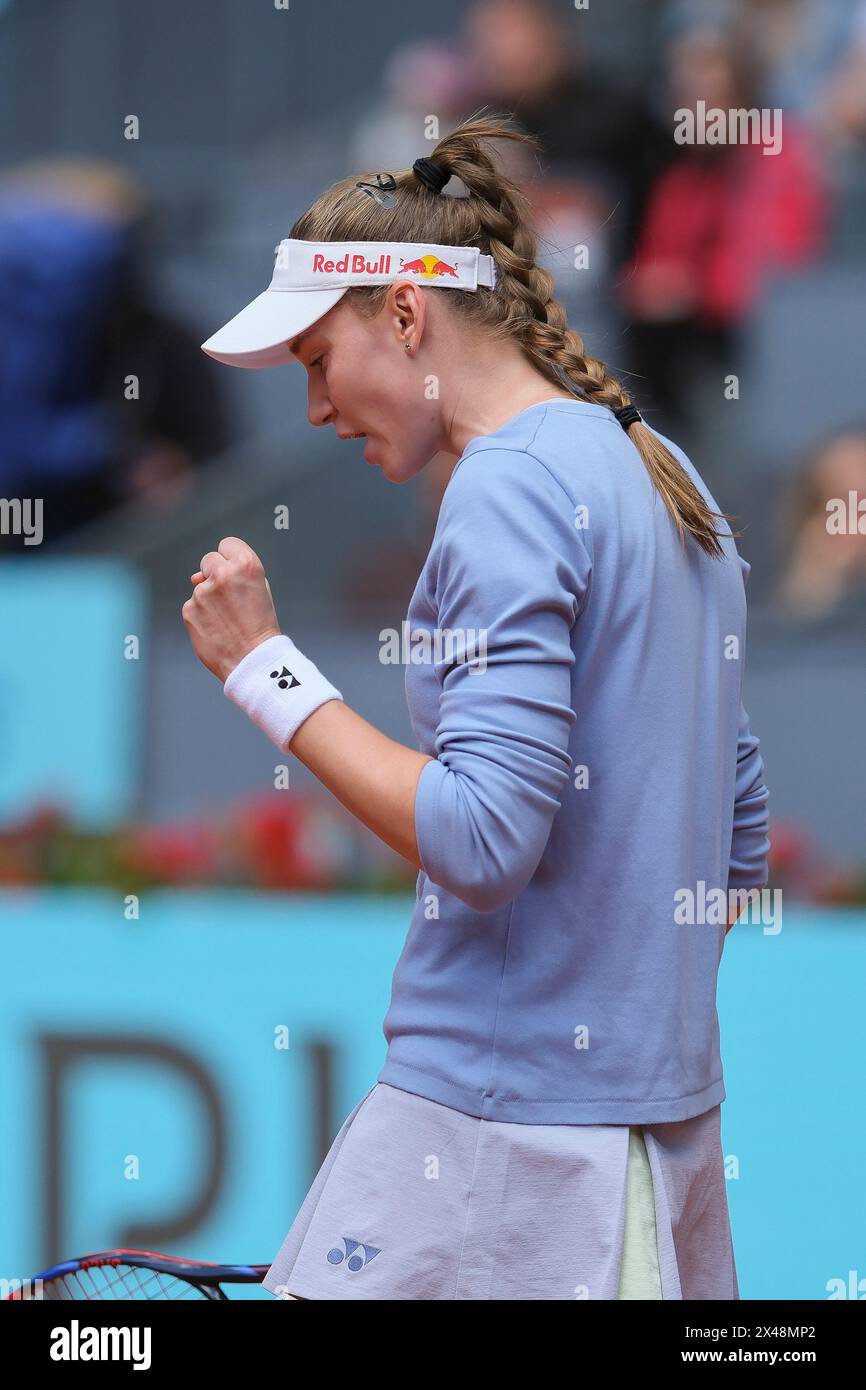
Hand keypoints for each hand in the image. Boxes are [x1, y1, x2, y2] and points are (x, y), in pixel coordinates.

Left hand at [182, 536, 280, 681]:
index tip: (234, 571)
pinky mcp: (189, 609)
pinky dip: (201, 615)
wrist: (253, 660)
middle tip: (230, 598)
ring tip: (227, 619)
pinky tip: (216, 628)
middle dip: (215, 574)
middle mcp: (222, 574)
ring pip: (200, 586)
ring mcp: (203, 592)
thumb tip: (195, 576)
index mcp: (246, 565)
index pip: (227, 544)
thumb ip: (234, 574)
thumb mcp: (260, 591)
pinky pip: (192, 605)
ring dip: (209, 598)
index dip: (230, 558)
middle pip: (209, 560)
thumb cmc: (260, 625)